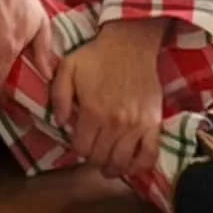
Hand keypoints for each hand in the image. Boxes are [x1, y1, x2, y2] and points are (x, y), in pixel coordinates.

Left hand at [50, 22, 164, 179]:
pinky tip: (129, 166)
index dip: (77, 147)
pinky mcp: (153, 125)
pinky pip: (148, 156)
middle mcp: (114, 123)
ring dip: (112, 168)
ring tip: (107, 165)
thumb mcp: (67, 68)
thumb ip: (59, 96)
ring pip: (122, 163)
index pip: (81, 147)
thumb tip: (60, 123)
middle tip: (92, 151)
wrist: (129, 44)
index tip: (78, 141)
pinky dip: (139, 167)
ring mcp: (136, 126)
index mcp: (92, 111)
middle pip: (100, 158)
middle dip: (92, 158)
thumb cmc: (96, 56)